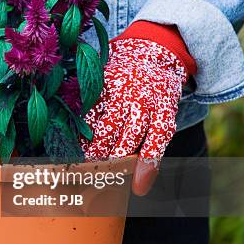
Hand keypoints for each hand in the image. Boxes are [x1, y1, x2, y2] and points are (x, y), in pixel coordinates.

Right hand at [82, 38, 186, 195]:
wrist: (149, 55)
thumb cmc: (156, 98)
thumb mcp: (164, 119)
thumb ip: (152, 150)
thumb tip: (139, 187)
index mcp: (163, 110)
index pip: (155, 143)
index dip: (146, 168)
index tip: (136, 188)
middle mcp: (142, 100)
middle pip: (125, 141)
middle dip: (113, 165)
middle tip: (101, 180)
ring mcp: (120, 90)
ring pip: (104, 130)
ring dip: (94, 153)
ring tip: (87, 166)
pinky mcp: (102, 84)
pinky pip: (88, 114)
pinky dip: (82, 133)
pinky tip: (79, 145)